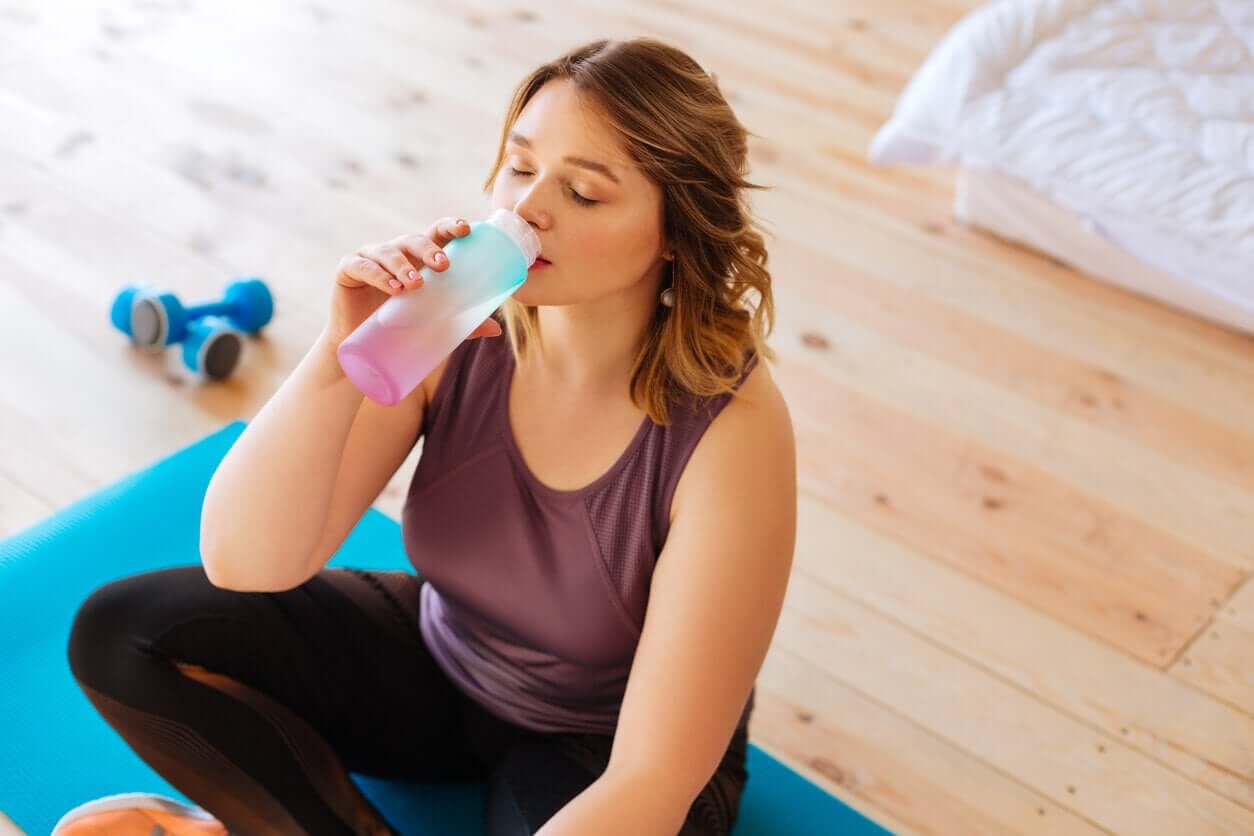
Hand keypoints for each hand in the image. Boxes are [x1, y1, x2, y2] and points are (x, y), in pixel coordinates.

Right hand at [323, 216, 503, 346]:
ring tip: (416, 284)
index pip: (436, 233)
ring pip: (388, 251)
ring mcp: (370, 258)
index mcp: (418, 258)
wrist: (363, 351)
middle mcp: (395, 252)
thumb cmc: (401, 329)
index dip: (450, 226)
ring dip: (402, 265)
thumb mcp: (435, 325)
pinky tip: (391, 287)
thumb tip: (496, 329)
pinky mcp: (347, 270)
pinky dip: (377, 274)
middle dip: (429, 248)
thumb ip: (464, 325)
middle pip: (413, 239)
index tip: (466, 229)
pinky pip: (362, 266)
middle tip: (444, 265)